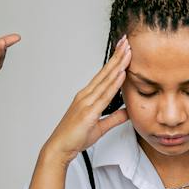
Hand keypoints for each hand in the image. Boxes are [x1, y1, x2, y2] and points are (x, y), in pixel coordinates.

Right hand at [41, 38, 131, 162]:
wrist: (60, 147)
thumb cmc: (75, 137)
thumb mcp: (100, 127)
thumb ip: (115, 118)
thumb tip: (127, 112)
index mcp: (88, 97)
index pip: (104, 75)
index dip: (115, 61)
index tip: (123, 50)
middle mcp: (86, 96)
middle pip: (105, 72)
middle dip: (117, 56)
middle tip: (126, 41)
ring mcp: (86, 102)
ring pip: (106, 80)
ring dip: (117, 64)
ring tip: (126, 51)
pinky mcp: (88, 112)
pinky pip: (104, 95)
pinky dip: (113, 83)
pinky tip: (121, 73)